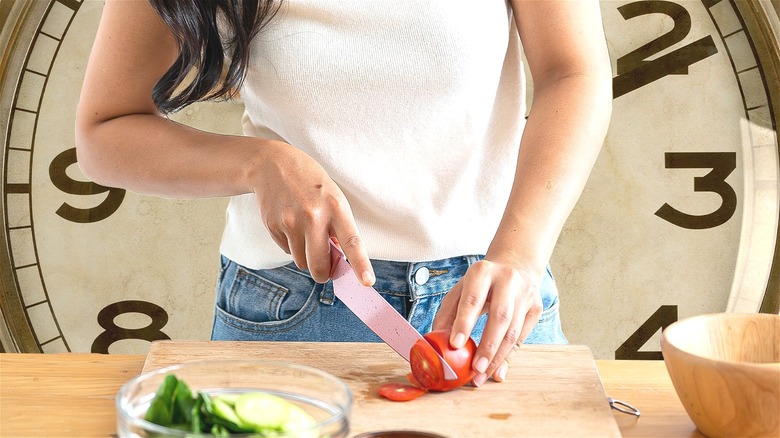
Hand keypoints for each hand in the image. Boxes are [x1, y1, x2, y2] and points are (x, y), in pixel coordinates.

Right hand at [250, 141, 374, 284]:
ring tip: (305, 233)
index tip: (367, 282)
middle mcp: (313, 215)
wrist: (273, 165)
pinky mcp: (273, 225)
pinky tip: (290, 224)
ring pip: (301, 261)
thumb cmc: (310, 184)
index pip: (352, 241)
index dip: (360, 264)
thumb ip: (338, 227)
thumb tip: (338, 259)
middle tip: (325, 272)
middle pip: (319, 265)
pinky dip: (291, 245)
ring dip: (305, 256)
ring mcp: (290, 221)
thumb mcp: (332, 197)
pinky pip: (286, 251)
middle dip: (323, 274)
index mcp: (335, 207)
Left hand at [432, 259, 542, 385]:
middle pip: (500, 317)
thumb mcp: (460, 292)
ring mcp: (526, 293)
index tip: (455, 345)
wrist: (513, 267)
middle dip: (487, 346)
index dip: (464, 323)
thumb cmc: (480, 285)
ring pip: (513, 331)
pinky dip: (508, 356)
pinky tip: (496, 369)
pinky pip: (522, 337)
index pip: (473, 299)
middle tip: (474, 369)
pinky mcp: (537, 307)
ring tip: (482, 375)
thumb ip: (447, 315)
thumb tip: (437, 344)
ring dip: (497, 357)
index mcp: (482, 271)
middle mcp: (508, 279)